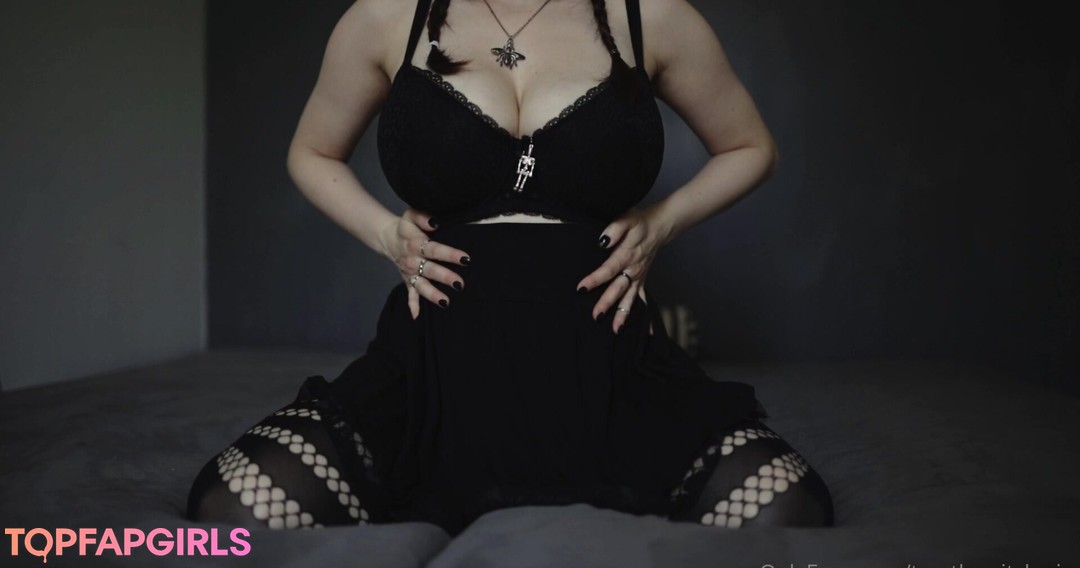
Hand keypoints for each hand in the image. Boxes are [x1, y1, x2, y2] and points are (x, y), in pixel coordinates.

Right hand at [378, 208, 470, 319]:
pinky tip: (417, 317)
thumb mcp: (411, 215)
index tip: (465, 259)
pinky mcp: (407, 281)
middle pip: (430, 270)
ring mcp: (410, 273)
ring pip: (421, 286)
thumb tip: (435, 223)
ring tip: (445, 302)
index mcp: (415, 244)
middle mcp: (412, 260)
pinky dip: (413, 305)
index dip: (449, 254)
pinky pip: (410, 294)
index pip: (434, 249)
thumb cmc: (406, 227)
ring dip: (433, 294)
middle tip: (460, 284)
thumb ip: (423, 217)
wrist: (388, 238)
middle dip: (445, 277)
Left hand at [575, 205, 670, 334]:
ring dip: (623, 314)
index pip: (608, 269)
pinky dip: (646, 317)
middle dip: (607, 303)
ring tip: (616, 330)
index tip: (581, 288)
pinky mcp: (642, 280)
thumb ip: (614, 230)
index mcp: (626, 255)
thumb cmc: (640, 222)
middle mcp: (633, 269)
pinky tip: (647, 333)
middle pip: (618, 289)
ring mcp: (639, 277)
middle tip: (595, 316)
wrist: (660, 225)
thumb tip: (602, 241)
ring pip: (631, 298)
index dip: (595, 279)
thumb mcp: (626, 219)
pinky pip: (644, 300)